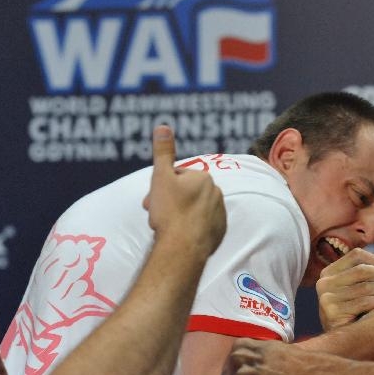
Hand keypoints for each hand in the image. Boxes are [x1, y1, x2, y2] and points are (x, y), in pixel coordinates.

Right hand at [143, 125, 225, 257]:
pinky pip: (201, 227)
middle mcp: (217, 194)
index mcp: (204, 178)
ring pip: (192, 211)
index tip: (153, 202)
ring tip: (168, 228)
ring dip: (179, 216)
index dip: (160, 189)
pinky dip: (191, 230)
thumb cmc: (170, 212)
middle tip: (157, 217)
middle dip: (169, 203)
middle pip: (184, 194)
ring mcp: (220, 214)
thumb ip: (163, 152)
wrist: (183, 248)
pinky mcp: (220, 233)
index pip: (175, 178)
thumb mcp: (161, 178)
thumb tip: (163, 126)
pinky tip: (180, 237)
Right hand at [316, 248, 373, 330]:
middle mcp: (324, 282)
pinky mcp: (332, 311)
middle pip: (362, 270)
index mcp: (329, 272)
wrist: (347, 343)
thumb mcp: (362, 289)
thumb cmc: (358, 313)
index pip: (356, 255)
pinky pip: (363, 302)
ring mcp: (326, 297)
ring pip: (365, 286)